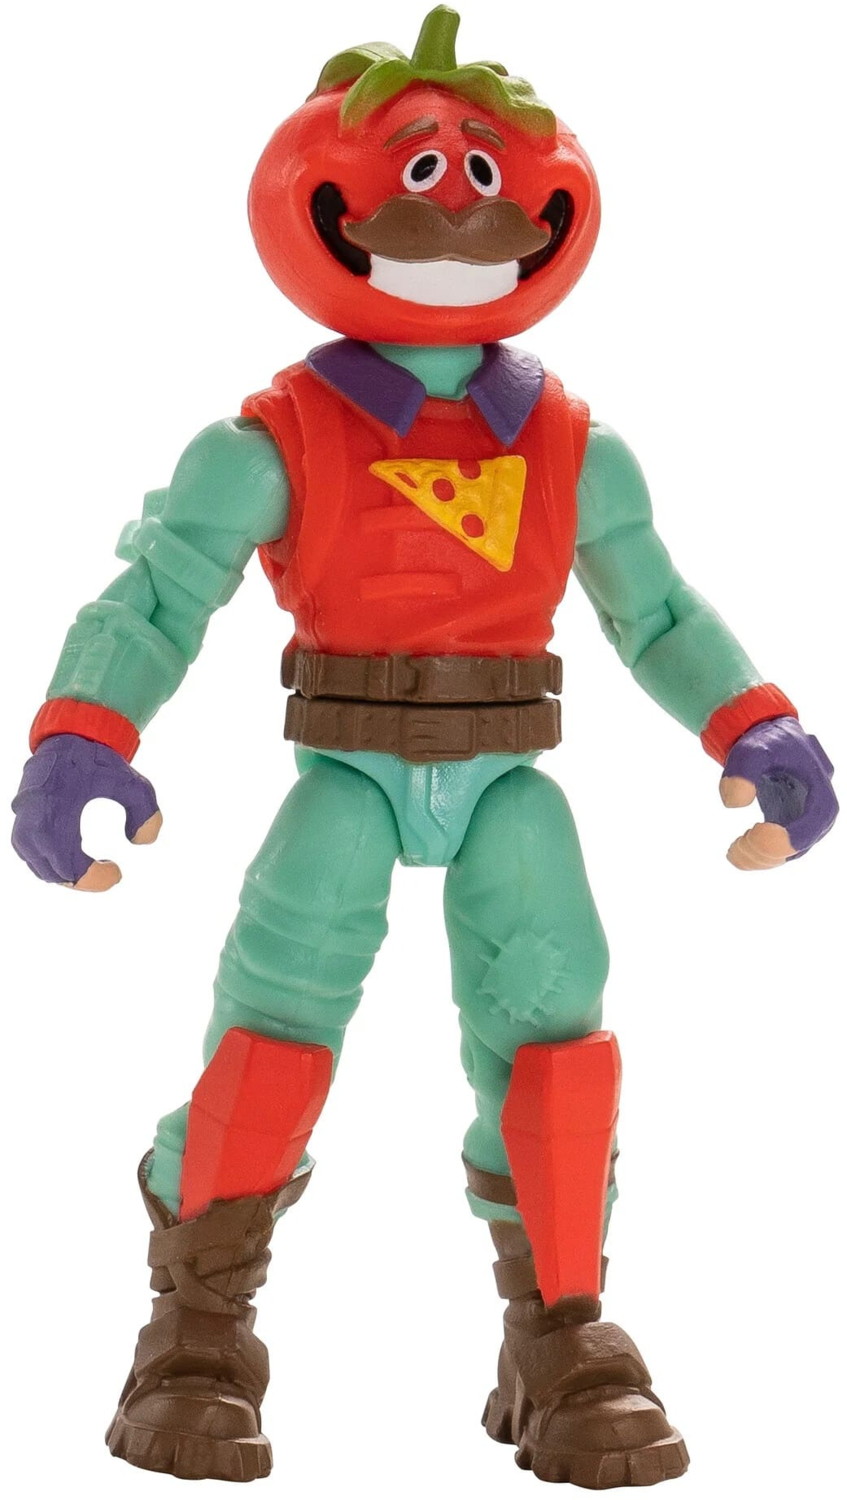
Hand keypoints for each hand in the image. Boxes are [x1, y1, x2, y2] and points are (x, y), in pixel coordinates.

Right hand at [11, 733, 160, 890]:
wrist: (67, 735)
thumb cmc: (100, 759)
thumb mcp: (133, 783)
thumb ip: (146, 813)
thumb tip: (143, 841)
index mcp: (57, 809)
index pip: (70, 865)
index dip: (95, 879)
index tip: (117, 873)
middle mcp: (33, 817)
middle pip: (53, 872)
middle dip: (83, 880)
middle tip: (109, 874)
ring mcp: (22, 818)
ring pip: (38, 866)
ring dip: (66, 874)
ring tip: (94, 869)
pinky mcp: (19, 817)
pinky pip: (29, 854)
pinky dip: (51, 863)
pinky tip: (74, 860)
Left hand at [719, 716, 836, 869]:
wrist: (763, 736)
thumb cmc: (763, 740)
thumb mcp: (751, 749)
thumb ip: (742, 771)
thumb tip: (734, 803)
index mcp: (819, 784)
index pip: (817, 819)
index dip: (793, 834)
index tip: (758, 834)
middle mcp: (817, 807)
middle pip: (804, 842)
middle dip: (771, 851)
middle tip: (736, 848)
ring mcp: (803, 818)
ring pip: (791, 852)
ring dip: (762, 858)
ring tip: (732, 852)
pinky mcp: (787, 823)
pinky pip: (779, 849)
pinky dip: (759, 855)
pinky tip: (735, 850)